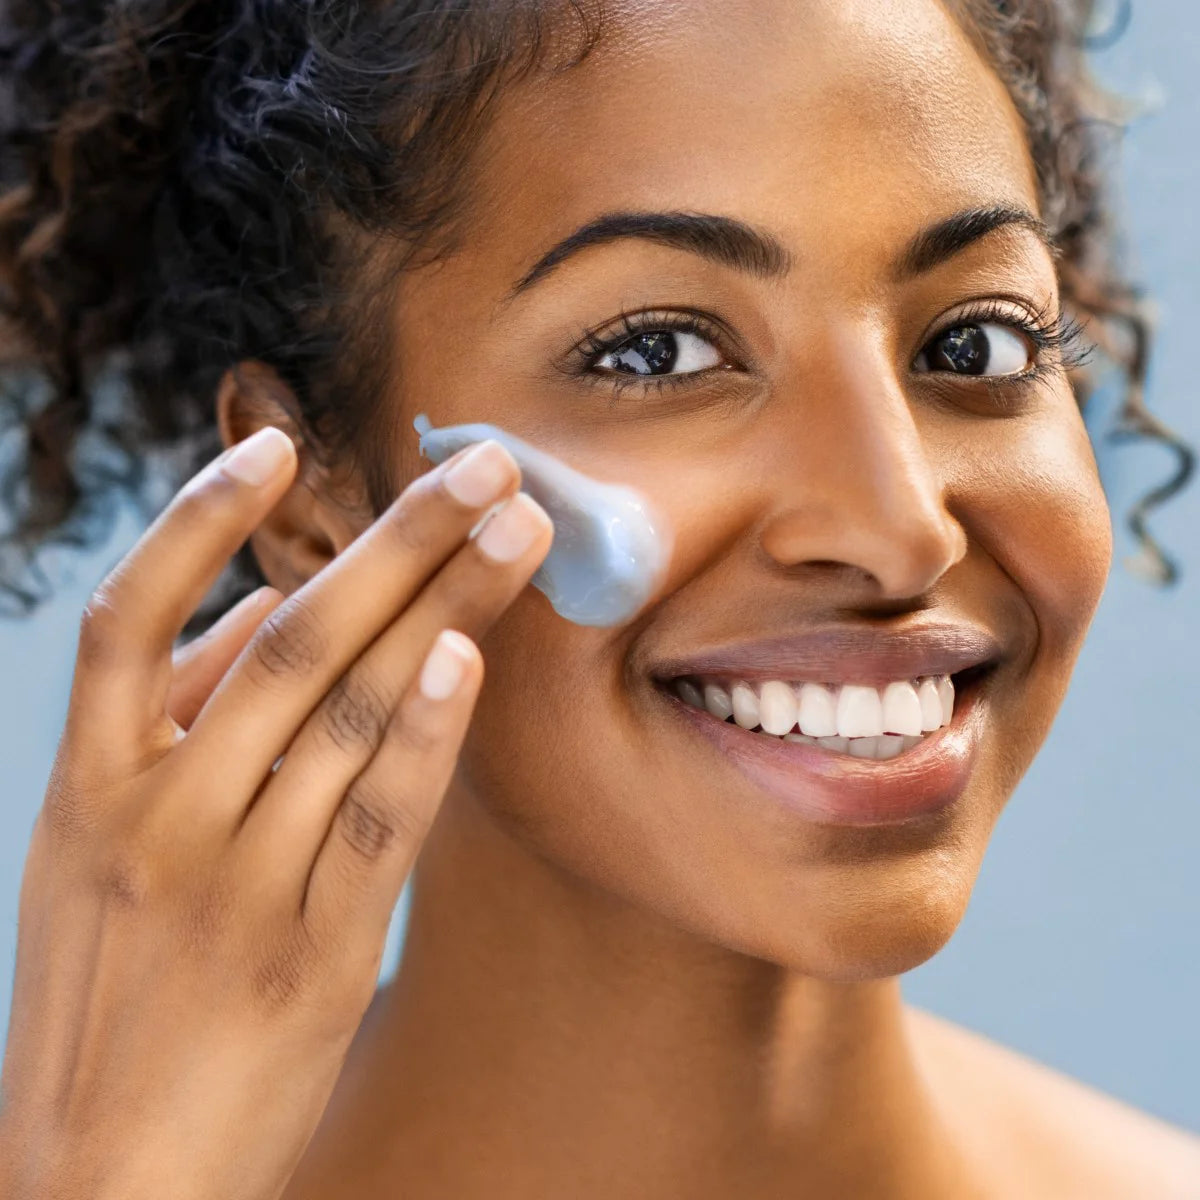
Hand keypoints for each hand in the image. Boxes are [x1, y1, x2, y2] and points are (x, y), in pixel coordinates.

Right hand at [0, 426, 551, 1199]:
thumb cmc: (115, 1005)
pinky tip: (469, 657)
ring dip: (440, 606)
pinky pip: (376, 823)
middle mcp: (158, 822)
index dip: (196, 522)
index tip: (280, 444)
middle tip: (480, 462)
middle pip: (284, 642)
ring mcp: (235, 888)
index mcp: (91, 790)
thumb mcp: (97, 865)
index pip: (129, 619)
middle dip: (392, 540)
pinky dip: (422, 733)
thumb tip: (240, 614)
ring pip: (344, 711)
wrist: (104, 1188)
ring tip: (516, 528)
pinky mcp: (311, 955)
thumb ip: (170, 734)